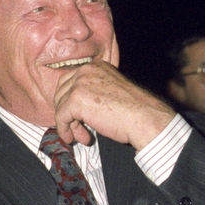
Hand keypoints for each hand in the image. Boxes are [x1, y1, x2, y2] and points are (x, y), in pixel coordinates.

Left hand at [53, 59, 175, 149]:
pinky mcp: (76, 100)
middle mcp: (86, 70)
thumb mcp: (109, 92)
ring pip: (60, 106)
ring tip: (81, 136)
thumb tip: (71, 109)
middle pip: (61, 93)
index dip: (69, 102)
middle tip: (79, 130)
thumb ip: (91, 93)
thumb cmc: (132, 110)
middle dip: (67, 114)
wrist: (143, 117)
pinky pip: (60, 117)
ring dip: (69, 124)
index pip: (69, 82)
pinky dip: (64, 130)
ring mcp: (79, 84)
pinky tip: (72, 138)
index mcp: (95, 66)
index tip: (77, 118)